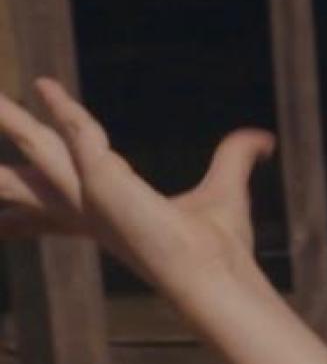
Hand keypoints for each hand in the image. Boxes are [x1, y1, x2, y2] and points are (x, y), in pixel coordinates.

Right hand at [0, 79, 273, 299]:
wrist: (218, 278)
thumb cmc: (220, 250)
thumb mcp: (226, 190)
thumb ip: (237, 157)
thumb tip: (264, 139)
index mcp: (105, 212)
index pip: (52, 199)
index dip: (23, 200)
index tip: (2, 201)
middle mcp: (88, 204)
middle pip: (30, 168)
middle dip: (7, 152)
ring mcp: (90, 192)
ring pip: (37, 146)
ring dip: (11, 120)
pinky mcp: (104, 179)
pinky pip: (79, 132)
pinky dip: (65, 109)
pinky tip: (46, 85)